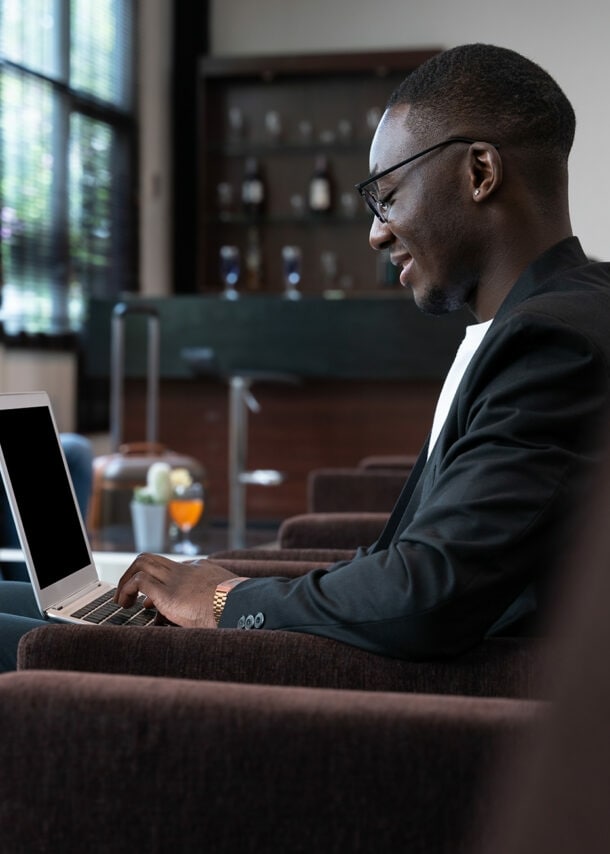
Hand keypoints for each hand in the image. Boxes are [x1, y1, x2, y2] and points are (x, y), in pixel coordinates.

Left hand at [114, 554, 237, 626]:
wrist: (242, 606)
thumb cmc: (241, 609)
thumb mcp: (230, 600)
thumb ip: (218, 601)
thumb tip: (215, 617)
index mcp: (201, 570)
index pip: (171, 568)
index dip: (156, 582)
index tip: (149, 601)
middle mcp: (186, 570)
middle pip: (151, 558)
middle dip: (133, 572)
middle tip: (127, 594)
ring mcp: (176, 579)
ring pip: (141, 563)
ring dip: (126, 580)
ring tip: (122, 601)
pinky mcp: (168, 593)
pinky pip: (139, 582)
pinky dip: (127, 590)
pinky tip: (126, 605)